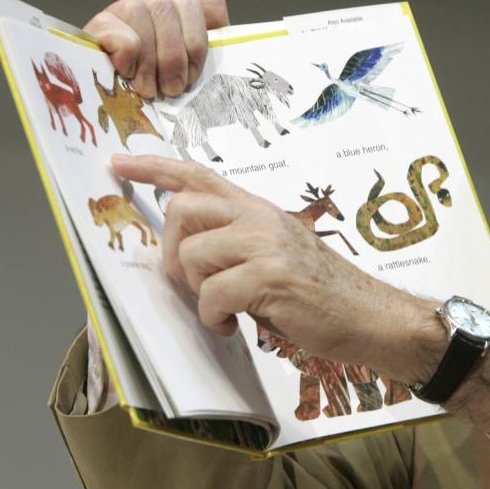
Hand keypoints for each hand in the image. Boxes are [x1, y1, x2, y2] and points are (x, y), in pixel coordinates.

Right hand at [84, 0, 229, 98]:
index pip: (192, 2)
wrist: (122, 119)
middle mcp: (149, 9)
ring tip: (149, 88)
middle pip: (165, 7)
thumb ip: (213, 35)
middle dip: (173, 55)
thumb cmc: (165, 95)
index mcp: (178, 17)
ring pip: (137, 11)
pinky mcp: (95, 29)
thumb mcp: (196, 72)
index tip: (194, 74)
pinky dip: (126, 54)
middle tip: (172, 88)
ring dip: (148, 58)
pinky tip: (126, 74)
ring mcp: (120, 15)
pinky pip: (114, 28)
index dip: (196, 40)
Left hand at [111, 154, 443, 382]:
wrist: (371, 315)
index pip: (199, 175)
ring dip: (197, 291)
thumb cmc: (322, 292)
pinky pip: (212, 294)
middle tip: (195, 283)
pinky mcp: (271, 277)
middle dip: (173, 253)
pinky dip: (215, 318)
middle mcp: (261, 218)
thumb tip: (187, 250)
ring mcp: (267, 244)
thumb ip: (238, 240)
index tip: (118, 164)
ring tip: (224, 308)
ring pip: (192, 254)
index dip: (153, 167)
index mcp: (260, 210)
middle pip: (181, 210)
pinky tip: (235, 324)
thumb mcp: (279, 252)